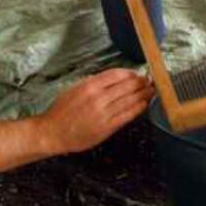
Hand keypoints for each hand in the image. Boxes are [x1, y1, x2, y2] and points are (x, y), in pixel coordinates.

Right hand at [38, 70, 153, 154]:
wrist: (53, 132)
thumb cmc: (61, 111)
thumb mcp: (74, 89)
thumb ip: (92, 83)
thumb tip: (112, 78)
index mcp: (89, 85)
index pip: (116, 74)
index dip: (130, 73)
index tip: (137, 73)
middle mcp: (98, 97)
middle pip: (127, 86)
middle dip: (141, 82)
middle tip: (149, 80)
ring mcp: (104, 112)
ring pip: (130, 99)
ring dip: (143, 94)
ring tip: (151, 91)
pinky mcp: (107, 127)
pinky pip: (127, 115)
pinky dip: (138, 108)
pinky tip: (144, 104)